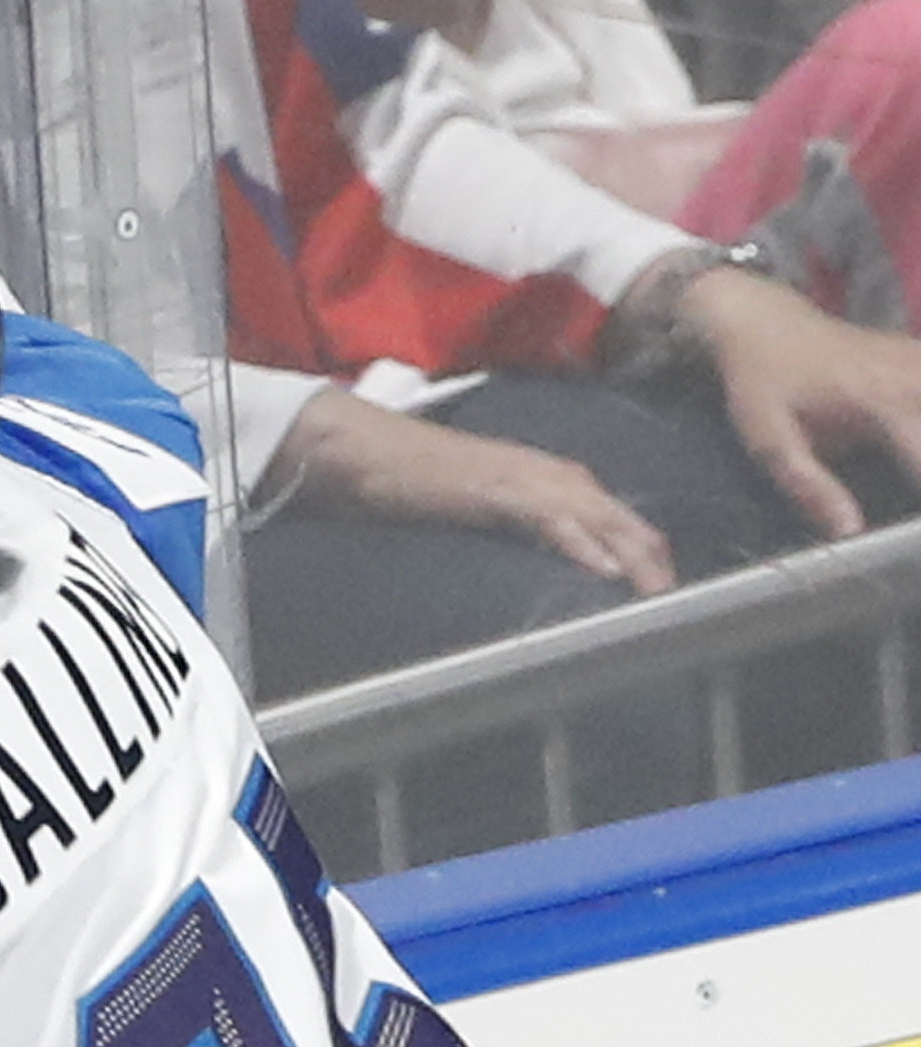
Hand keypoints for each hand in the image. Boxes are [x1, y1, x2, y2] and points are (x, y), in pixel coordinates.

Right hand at [271, 387, 672, 591]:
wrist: (371, 451)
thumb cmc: (414, 478)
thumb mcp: (480, 501)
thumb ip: (513, 518)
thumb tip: (538, 549)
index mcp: (546, 475)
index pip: (610, 511)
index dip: (640, 543)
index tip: (661, 579)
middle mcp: (549, 472)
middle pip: (616, 515)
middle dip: (650, 555)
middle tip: (675, 596)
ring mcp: (526, 479)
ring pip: (596, 517)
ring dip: (630, 554)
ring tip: (655, 589)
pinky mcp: (499, 491)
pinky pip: (551, 520)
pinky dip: (581, 544)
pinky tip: (604, 568)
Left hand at [669, 263, 920, 539]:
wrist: (766, 321)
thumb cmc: (762, 382)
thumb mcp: (770, 441)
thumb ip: (810, 486)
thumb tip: (849, 531)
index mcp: (878, 399)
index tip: (916, 535)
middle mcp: (911, 374)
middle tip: (911, 515)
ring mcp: (920, 361)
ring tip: (907, 475)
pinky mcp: (920, 357)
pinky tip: (911, 448)